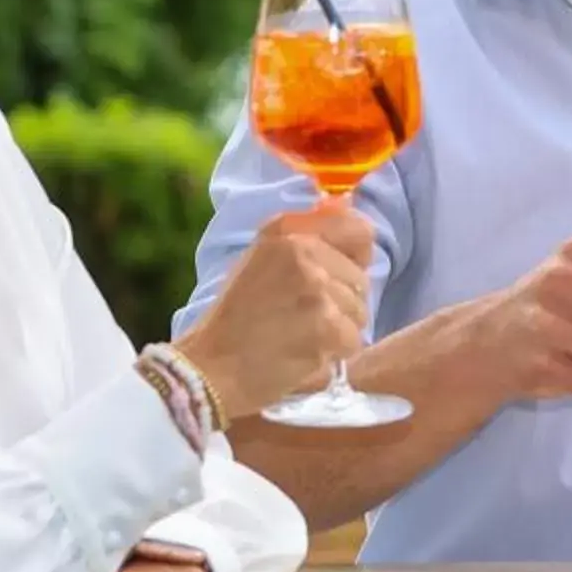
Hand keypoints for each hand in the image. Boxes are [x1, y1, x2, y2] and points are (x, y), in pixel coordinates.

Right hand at [176, 203, 374, 415]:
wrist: (211, 368)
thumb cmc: (236, 318)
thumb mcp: (262, 260)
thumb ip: (307, 236)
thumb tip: (348, 203)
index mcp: (286, 231)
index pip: (358, 231)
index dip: (355, 258)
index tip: (337, 277)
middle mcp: (303, 251)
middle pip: (360, 279)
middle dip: (342, 303)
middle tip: (304, 319)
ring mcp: (316, 288)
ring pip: (360, 311)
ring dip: (339, 330)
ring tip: (301, 337)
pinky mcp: (326, 326)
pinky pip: (353, 340)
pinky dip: (335, 353)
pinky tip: (304, 354)